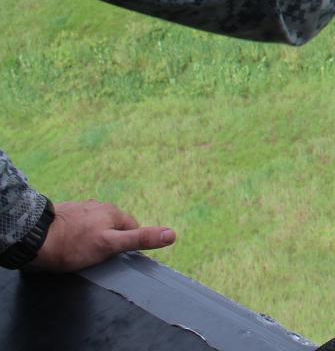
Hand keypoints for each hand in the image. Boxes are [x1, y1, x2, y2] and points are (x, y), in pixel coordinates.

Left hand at [28, 200, 175, 272]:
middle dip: (109, 239)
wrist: (33, 238)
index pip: (131, 229)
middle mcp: (99, 206)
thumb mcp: (110, 245)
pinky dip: (77, 233)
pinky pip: (78, 224)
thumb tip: (171, 234)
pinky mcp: (65, 213)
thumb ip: (140, 239)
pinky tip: (68, 243)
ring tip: (79, 251)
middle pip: (113, 226)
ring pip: (95, 225)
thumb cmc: (73, 245)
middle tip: (96, 256)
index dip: (126, 245)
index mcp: (113, 212)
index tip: (114, 257)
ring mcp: (81, 208)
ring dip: (92, 235)